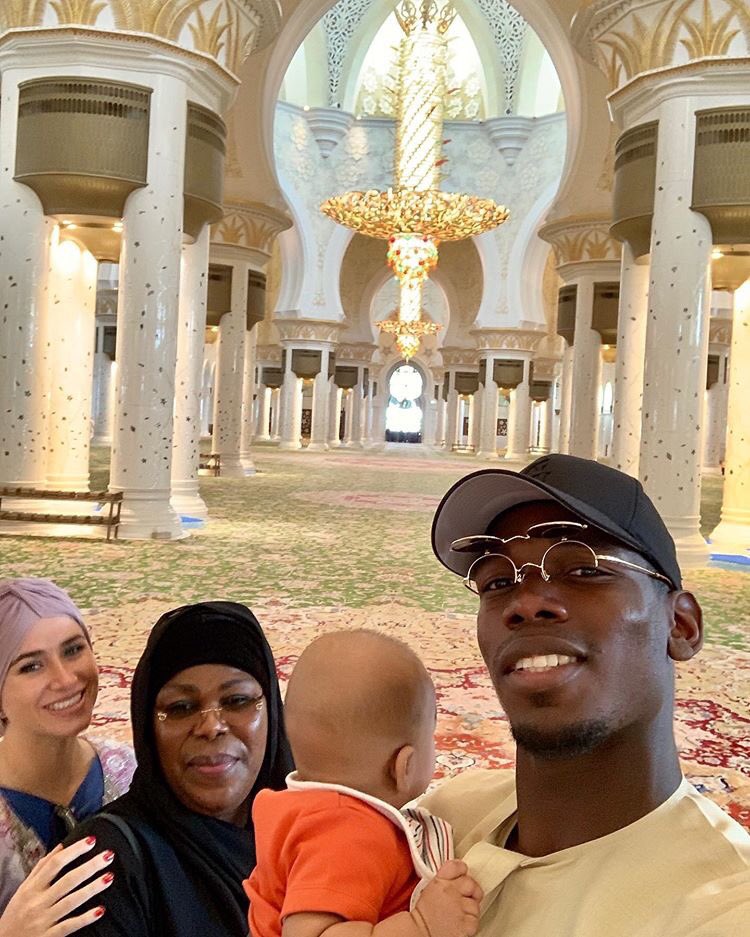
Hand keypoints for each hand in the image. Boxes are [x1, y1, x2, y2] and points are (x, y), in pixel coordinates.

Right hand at [0, 837, 114, 936]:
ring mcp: (44, 920)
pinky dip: (85, 918)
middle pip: (67, 881)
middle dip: (89, 867)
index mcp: (32, 888)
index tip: (91, 841)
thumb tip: (61, 846)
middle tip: (108, 856)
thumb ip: (41, 867)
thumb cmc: (15, 914)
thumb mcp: (23, 889)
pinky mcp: (49, 936)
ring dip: (91, 889)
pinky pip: (69, 926)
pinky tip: (100, 910)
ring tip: (109, 877)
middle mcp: (39, 902)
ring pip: (71, 901)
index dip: (74, 851)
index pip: (55, 864)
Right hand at [412, 860, 482, 936]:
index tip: (462, 874)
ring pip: (475, 905)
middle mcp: (450, 892)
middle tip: (464, 899)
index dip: (462, 870)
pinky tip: (460, 924)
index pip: (457, 866)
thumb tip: (460, 874)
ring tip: (458, 915)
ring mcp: (459, 908)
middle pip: (471, 883)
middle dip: (471, 891)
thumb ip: (446, 878)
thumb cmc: (425, 914)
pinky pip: (475, 920)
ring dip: (469, 910)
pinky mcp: (465, 925)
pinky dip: (470, 924)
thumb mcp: (431, 888)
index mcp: (440, 882)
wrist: (420, 932)